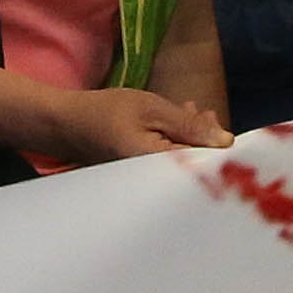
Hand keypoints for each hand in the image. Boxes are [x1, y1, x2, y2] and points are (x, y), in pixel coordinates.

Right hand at [45, 89, 232, 166]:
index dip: (220, 150)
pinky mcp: (143, 176)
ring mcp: (148, 181)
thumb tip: (226, 140)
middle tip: (205, 112)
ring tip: (193, 111)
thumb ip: (189, 125)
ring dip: (191, 137)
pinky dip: (175, 142)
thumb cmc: (106, 112)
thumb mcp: (151, 109)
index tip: (225, 129)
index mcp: (159, 167)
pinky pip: (168, 162)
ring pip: (183, 162)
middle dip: (206, 140)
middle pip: (196, 166)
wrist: (67, 124)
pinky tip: (176, 123)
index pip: (205, 167)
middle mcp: (156, 183)